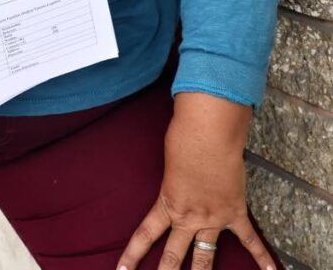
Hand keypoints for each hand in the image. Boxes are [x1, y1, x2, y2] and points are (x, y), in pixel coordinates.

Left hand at [116, 92, 275, 269]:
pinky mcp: (234, 212)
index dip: (131, 256)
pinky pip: (249, 240)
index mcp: (168, 204)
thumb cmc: (183, 139)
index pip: (144, 235)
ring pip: (206, 257)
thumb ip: (173, 180)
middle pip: (174, 256)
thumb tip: (179, 181)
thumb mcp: (169, 162)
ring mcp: (213, 219)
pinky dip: (261, 256)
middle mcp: (189, 218)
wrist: (208, 135)